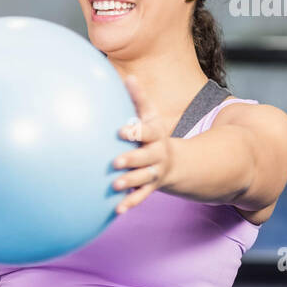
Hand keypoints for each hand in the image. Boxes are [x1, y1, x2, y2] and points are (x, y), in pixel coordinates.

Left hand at [111, 75, 172, 213]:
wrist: (171, 160)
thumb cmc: (152, 133)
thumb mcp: (149, 115)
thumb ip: (138, 98)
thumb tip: (129, 77)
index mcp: (155, 134)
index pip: (147, 132)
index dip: (135, 132)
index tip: (121, 131)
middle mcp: (157, 154)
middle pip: (145, 157)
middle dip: (132, 160)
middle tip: (115, 162)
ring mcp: (154, 172)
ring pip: (143, 178)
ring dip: (130, 182)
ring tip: (114, 186)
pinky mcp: (149, 186)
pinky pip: (140, 195)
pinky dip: (130, 202)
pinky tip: (116, 210)